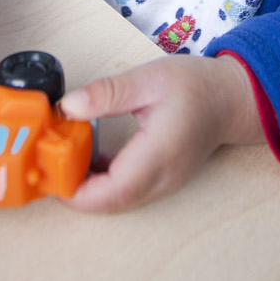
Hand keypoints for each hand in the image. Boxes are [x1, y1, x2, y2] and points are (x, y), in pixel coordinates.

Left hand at [57, 54, 264, 212]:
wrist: (231, 100)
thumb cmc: (197, 87)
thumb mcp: (149, 78)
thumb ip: (107, 93)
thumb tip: (69, 107)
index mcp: (160, 152)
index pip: (114, 189)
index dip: (77, 191)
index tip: (50, 172)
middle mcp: (163, 177)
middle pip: (111, 202)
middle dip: (74, 190)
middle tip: (47, 161)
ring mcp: (163, 184)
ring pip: (117, 202)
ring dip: (87, 188)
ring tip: (63, 156)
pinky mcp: (161, 182)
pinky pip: (126, 193)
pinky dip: (102, 184)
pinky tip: (87, 158)